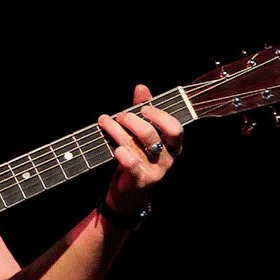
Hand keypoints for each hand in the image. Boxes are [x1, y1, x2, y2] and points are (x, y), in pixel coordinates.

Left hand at [97, 84, 182, 213]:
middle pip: (151, 134)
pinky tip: (115, 148)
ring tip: (104, 121)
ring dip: (117, 131)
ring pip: (136, 146)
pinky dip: (122, 154)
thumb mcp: (142, 133)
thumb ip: (144, 110)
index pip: (175, 128)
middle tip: (119, 115)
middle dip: (131, 120)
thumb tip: (141, 88)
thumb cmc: (138, 156)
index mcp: (173, 145)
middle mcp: (167, 158)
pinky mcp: (140, 182)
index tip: (143, 108)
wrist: (129, 192)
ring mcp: (155, 171)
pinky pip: (133, 165)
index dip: (159, 116)